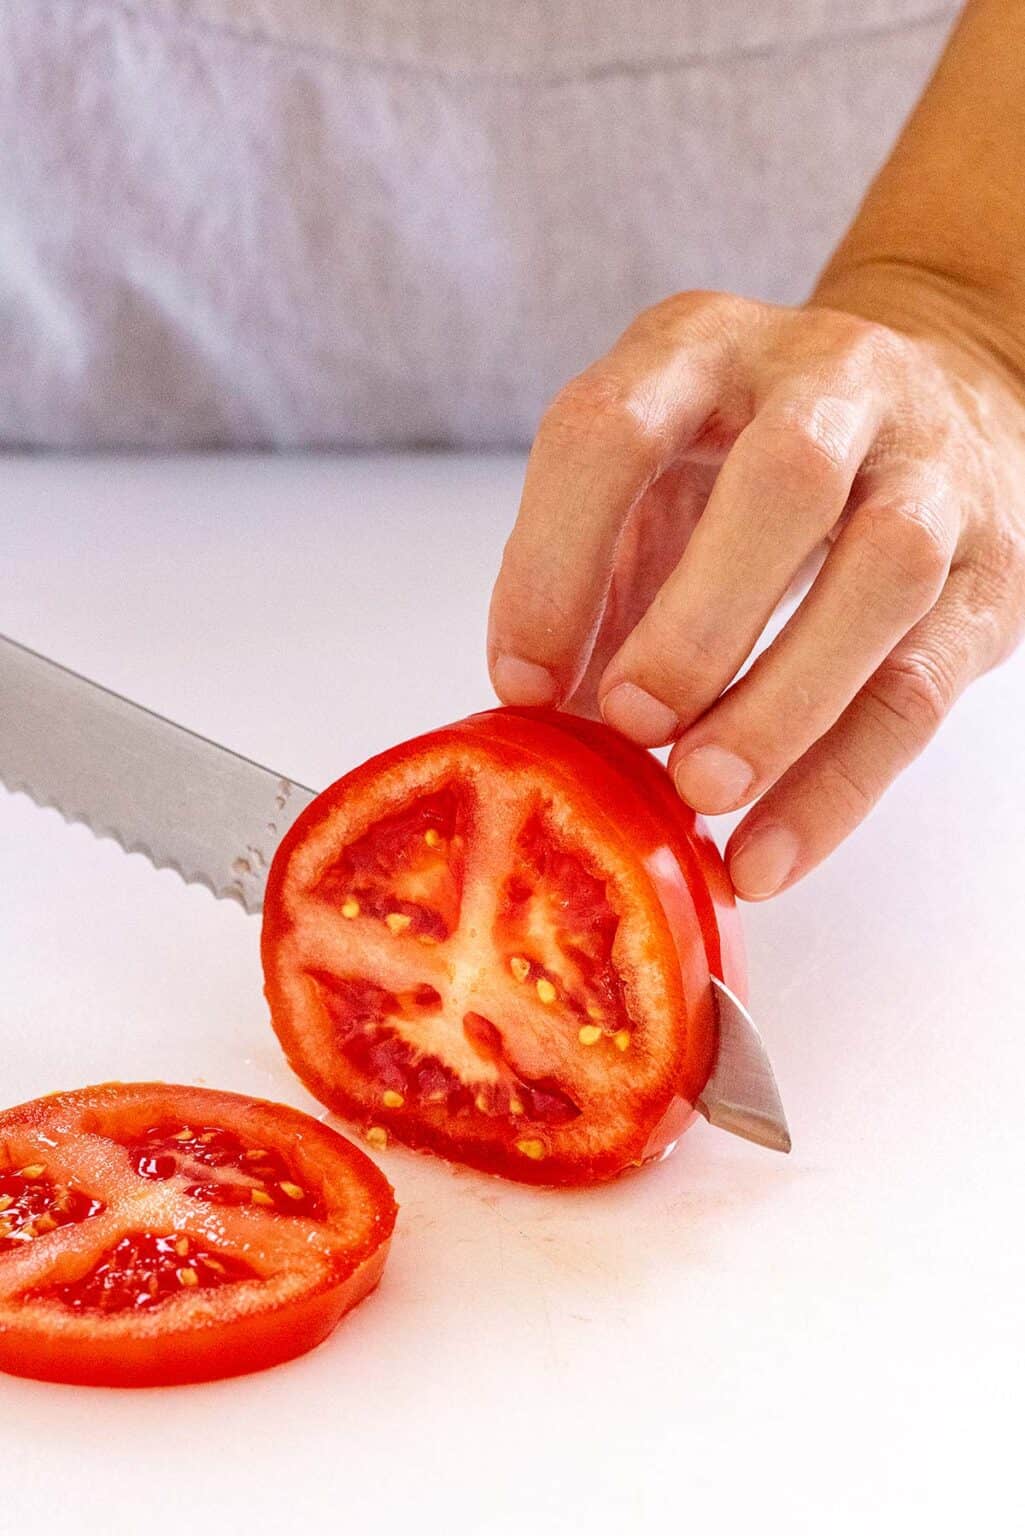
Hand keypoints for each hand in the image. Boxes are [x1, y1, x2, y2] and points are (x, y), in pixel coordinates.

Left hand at [487, 289, 1024, 898]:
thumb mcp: (653, 482)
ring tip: (702, 792)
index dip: (555, 560)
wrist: (931, 405)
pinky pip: (923, 684)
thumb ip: (594, 581)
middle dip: (697, 619)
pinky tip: (769, 853)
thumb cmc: (746, 465)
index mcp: (704, 347)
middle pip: (783, 481)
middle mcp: (830, 380)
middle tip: (631, 726)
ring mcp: (928, 468)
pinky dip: (841, 783)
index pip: (614, 428)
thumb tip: (538, 722)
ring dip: (783, 702)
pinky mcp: (991, 569)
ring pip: (883, 574)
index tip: (522, 685)